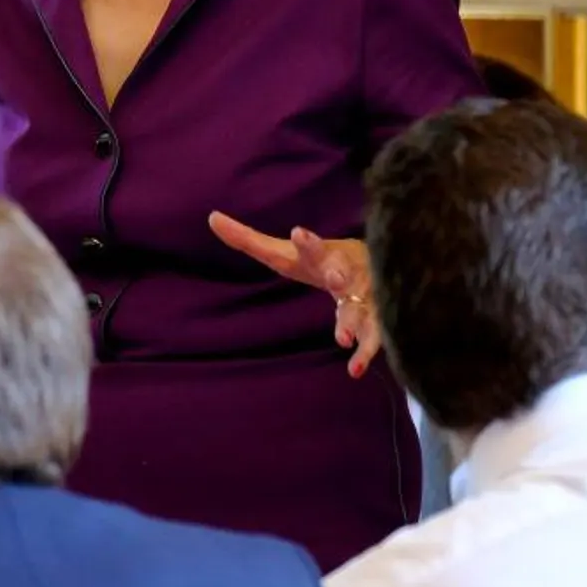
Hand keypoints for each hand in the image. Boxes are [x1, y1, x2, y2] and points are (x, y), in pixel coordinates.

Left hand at [208, 211, 381, 378]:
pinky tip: (355, 369)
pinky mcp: (374, 318)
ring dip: (351, 322)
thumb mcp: (283, 250)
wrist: (375, 265)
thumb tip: (212, 217)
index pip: (311, 247)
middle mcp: (344, 271)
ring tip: (342, 339)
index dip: (306, 242)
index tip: (298, 233)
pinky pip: (372, 336)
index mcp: (319, 254)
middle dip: (338, 274)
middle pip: (342, 272)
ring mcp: (362, 295)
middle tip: (335, 278)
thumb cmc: (317, 259)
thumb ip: (247, 238)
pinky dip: (365, 353)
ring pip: (358, 308)